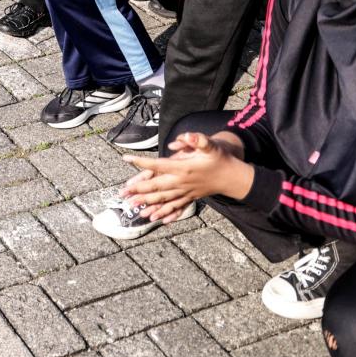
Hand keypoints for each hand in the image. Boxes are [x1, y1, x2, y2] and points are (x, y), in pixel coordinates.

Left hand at [121, 132, 252, 221]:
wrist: (234, 177)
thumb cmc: (219, 158)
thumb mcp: (210, 145)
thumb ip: (198, 140)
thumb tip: (186, 136)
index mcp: (183, 168)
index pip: (158, 165)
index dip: (141, 162)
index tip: (126, 158)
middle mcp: (182, 183)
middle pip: (156, 187)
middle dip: (138, 190)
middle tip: (122, 193)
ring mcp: (186, 193)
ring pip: (163, 200)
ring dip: (147, 204)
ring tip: (133, 208)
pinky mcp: (190, 198)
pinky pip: (176, 208)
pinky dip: (166, 214)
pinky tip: (156, 220)